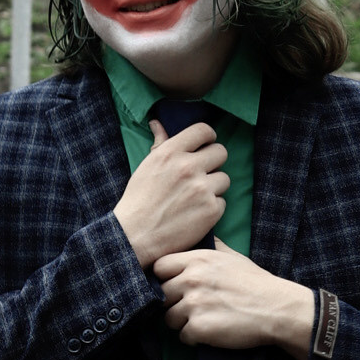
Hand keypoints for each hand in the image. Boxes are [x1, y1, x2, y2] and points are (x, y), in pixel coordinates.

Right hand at [113, 118, 228, 265]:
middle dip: (214, 162)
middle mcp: (188, 167)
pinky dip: (212, 208)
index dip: (208, 138)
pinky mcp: (211, 210)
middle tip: (203, 174)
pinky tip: (195, 214)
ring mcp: (202, 189)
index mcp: (171, 152)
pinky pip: (222, 202)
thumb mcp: (146, 167)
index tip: (206, 146)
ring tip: (197, 197)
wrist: (135, 237)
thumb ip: (160, 144)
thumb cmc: (138, 201)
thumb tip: (158, 123)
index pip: (204, 130)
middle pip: (221, 152)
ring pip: (224, 178)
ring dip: (214, 187)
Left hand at [154, 239, 314, 359]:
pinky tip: (211, 332)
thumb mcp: (233, 256)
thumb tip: (201, 237)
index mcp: (197, 260)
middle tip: (191, 307)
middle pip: (160, 294)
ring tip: (203, 320)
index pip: (159, 267)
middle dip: (172, 302)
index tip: (175, 286)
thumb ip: (211, 248)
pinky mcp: (199, 328)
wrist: (277, 308)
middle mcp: (191, 279)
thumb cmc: (256, 283)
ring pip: (169, 318)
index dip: (165, 278)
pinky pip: (183, 336)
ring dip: (182, 322)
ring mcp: (193, 304)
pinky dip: (195, 338)